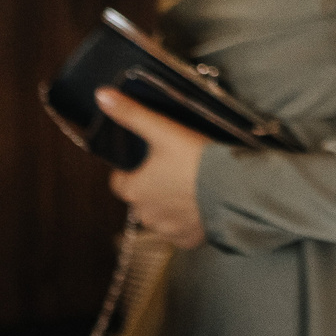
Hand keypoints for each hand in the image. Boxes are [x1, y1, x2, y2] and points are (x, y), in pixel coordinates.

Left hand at [99, 89, 209, 249]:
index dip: (130, 169)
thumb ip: (131, 114)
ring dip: (170, 205)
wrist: (234, 187)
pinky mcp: (188, 240)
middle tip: (174, 168)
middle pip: (141, 199)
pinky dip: (188, 220)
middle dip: (153, 186)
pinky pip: (181, 231)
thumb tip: (101, 95)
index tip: (147, 159)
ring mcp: (167, 230)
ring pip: (161, 216)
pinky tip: (201, 204)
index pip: (119, 181)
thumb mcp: (163, 130)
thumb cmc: (196, 158)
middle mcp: (145, 214)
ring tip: (190, 185)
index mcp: (133, 190)